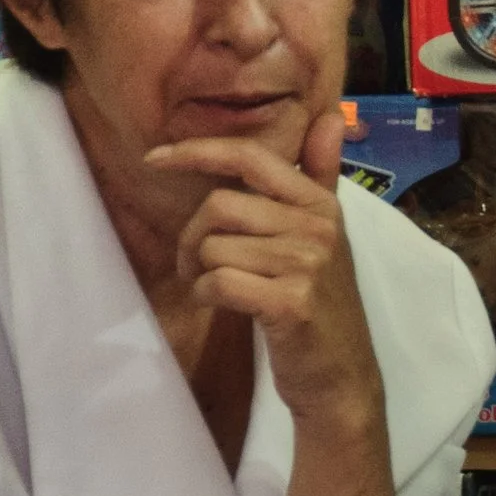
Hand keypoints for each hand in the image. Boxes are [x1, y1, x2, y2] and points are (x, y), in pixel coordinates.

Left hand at [148, 115, 383, 427]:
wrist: (340, 378)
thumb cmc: (321, 307)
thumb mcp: (325, 238)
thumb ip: (321, 177)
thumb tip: (332, 117)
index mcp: (319, 205)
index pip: (250, 157)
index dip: (197, 152)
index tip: (155, 160)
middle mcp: (316, 228)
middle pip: (219, 206)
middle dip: (192, 237)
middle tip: (194, 265)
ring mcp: (305, 266)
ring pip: (214, 247)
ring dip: (198, 272)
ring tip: (213, 290)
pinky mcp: (290, 304)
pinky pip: (219, 282)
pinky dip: (206, 296)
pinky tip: (221, 306)